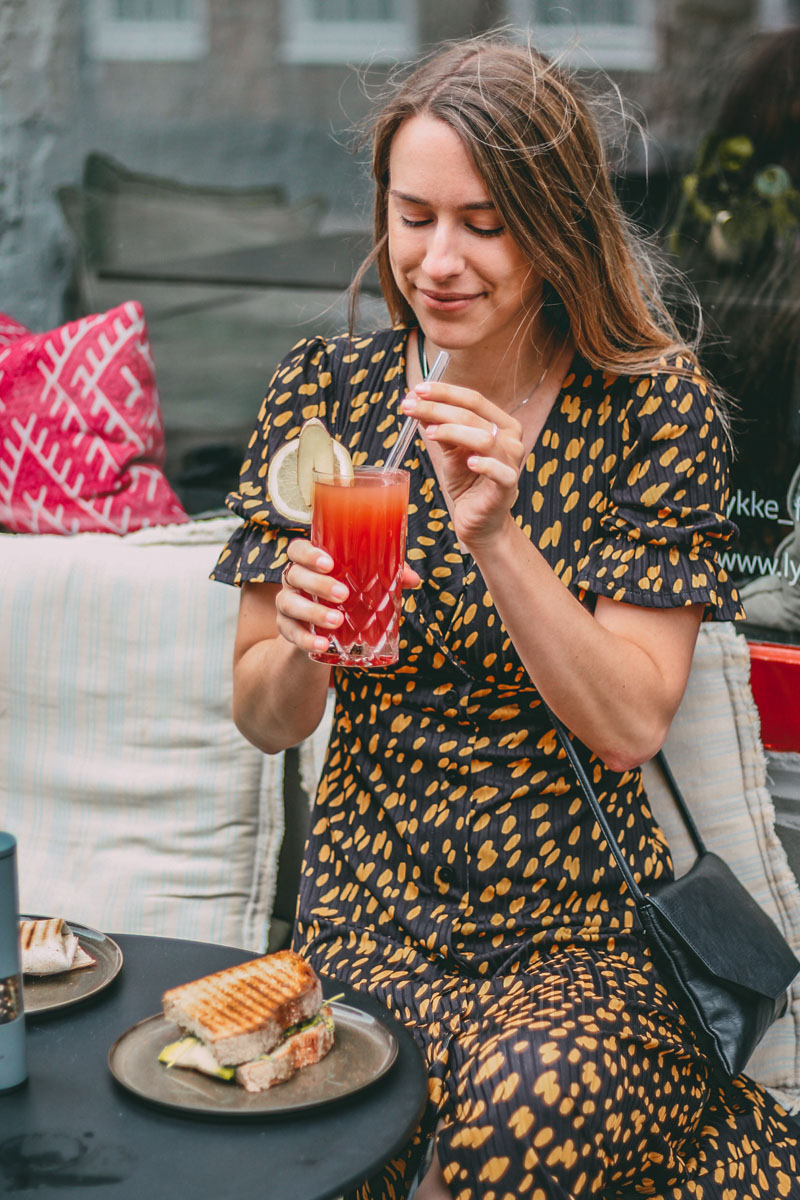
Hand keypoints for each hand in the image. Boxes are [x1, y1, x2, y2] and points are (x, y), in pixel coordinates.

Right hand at [276, 537, 420, 656]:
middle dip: (318, 584)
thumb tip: (413, 579)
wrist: (324, 636)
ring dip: (313, 612)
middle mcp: (293, 581)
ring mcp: (286, 605)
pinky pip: (290, 634)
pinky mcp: (286, 630)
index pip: (298, 550)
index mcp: (310, 564)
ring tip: (337, 621)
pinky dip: (306, 640)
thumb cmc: (346, 599)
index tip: (329, 562)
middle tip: (344, 594)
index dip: (309, 554)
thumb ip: (385, 578)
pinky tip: (322, 644)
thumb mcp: (363, 587)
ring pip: (289, 604)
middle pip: (295, 575)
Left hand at [402, 381, 523, 548]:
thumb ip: (440, 428)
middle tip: (410, 407)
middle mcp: (511, 439)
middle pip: (473, 415)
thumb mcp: (451, 452)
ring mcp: (512, 462)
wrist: (480, 520)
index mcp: (501, 425)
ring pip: (483, 438)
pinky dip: (484, 464)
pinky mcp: (508, 486)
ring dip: (453, 431)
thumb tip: (416, 403)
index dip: (445, 392)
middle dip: (438, 408)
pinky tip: (469, 462)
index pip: (473, 399)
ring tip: (430, 433)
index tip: (417, 390)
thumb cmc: (468, 483)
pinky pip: (499, 471)